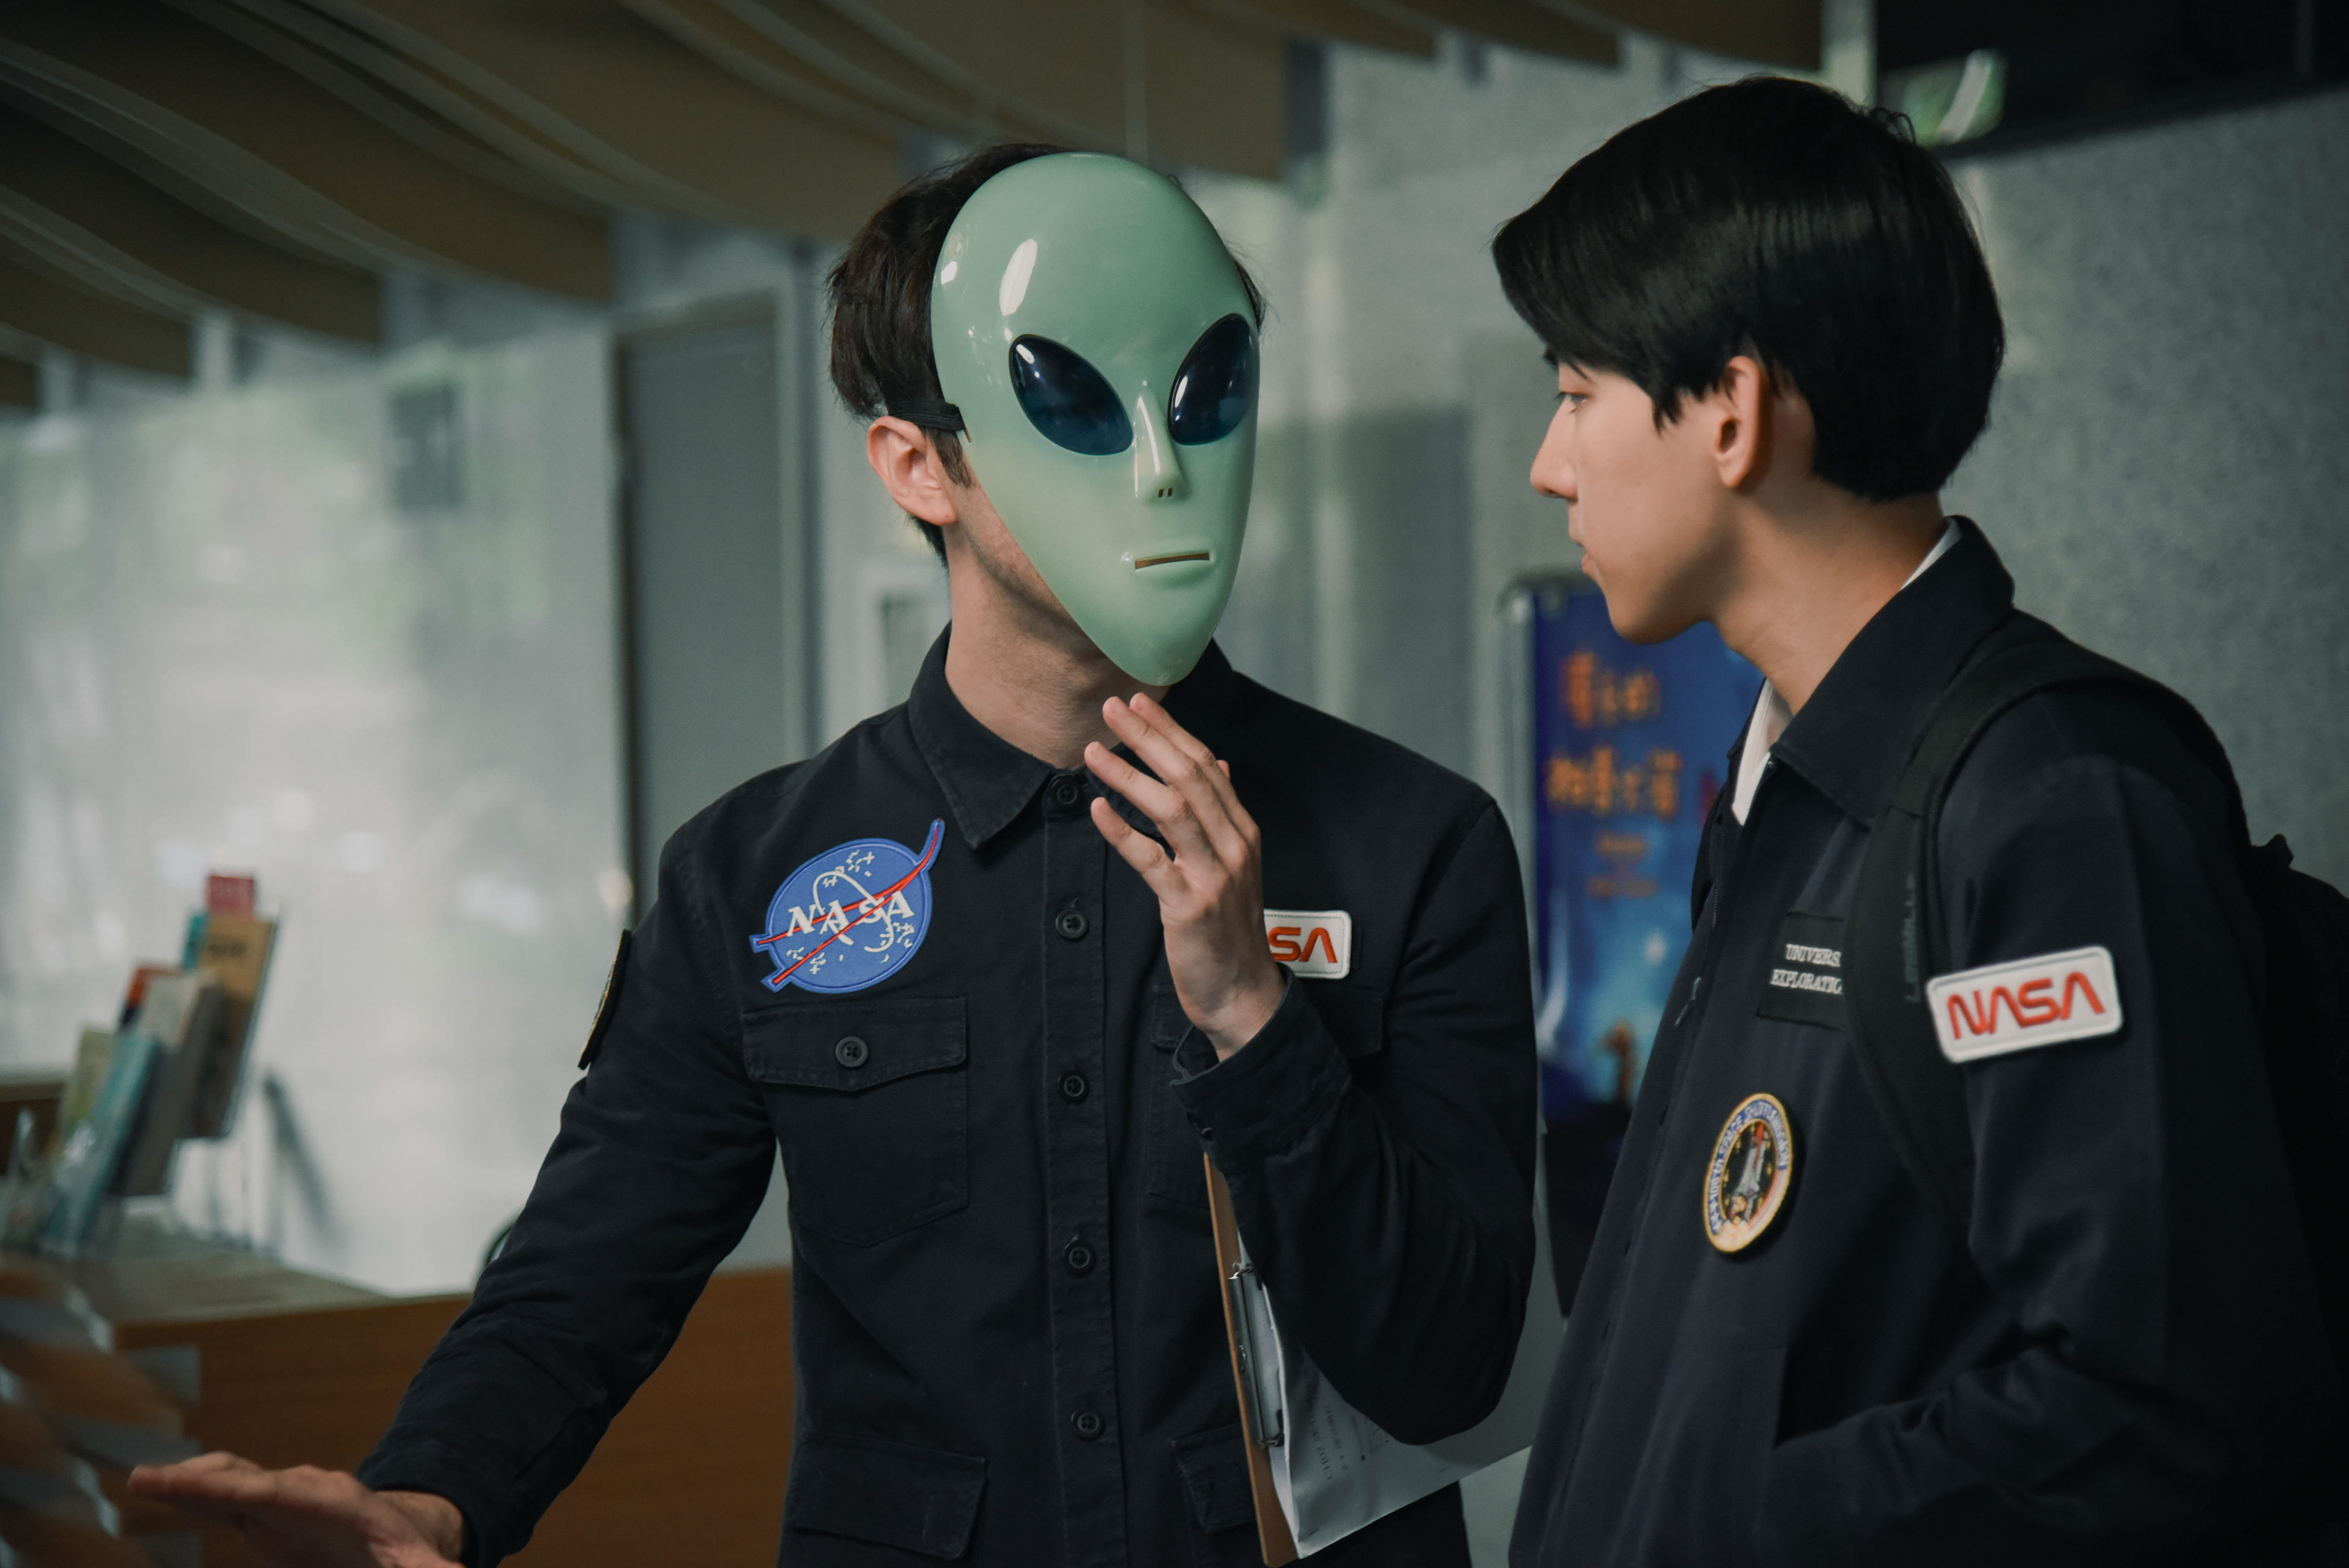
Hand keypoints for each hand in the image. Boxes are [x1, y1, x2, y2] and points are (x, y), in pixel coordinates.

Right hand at [128, 1454, 463, 1567]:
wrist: (392, 1532)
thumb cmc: (398, 1548)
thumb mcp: (412, 1560)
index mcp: (331, 1501)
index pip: (279, 1492)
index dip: (240, 1489)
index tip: (204, 1481)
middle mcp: (299, 1489)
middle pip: (246, 1479)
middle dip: (201, 1478)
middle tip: (150, 1479)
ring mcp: (277, 1496)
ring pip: (229, 1479)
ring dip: (187, 1480)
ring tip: (144, 1480)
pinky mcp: (261, 1510)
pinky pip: (220, 1496)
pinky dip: (189, 1491)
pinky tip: (155, 1488)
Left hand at [1085, 694, 1284, 1057]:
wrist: (1243, 993)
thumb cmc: (1230, 928)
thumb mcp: (1235, 864)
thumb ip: (1224, 813)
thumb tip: (1218, 764)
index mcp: (1242, 832)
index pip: (1206, 766)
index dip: (1170, 732)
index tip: (1138, 703)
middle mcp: (1234, 847)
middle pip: (1190, 778)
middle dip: (1149, 738)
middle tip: (1112, 709)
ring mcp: (1215, 876)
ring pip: (1173, 810)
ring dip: (1130, 775)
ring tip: (1094, 751)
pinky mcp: (1190, 907)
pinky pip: (1153, 861)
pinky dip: (1124, 833)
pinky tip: (1097, 810)